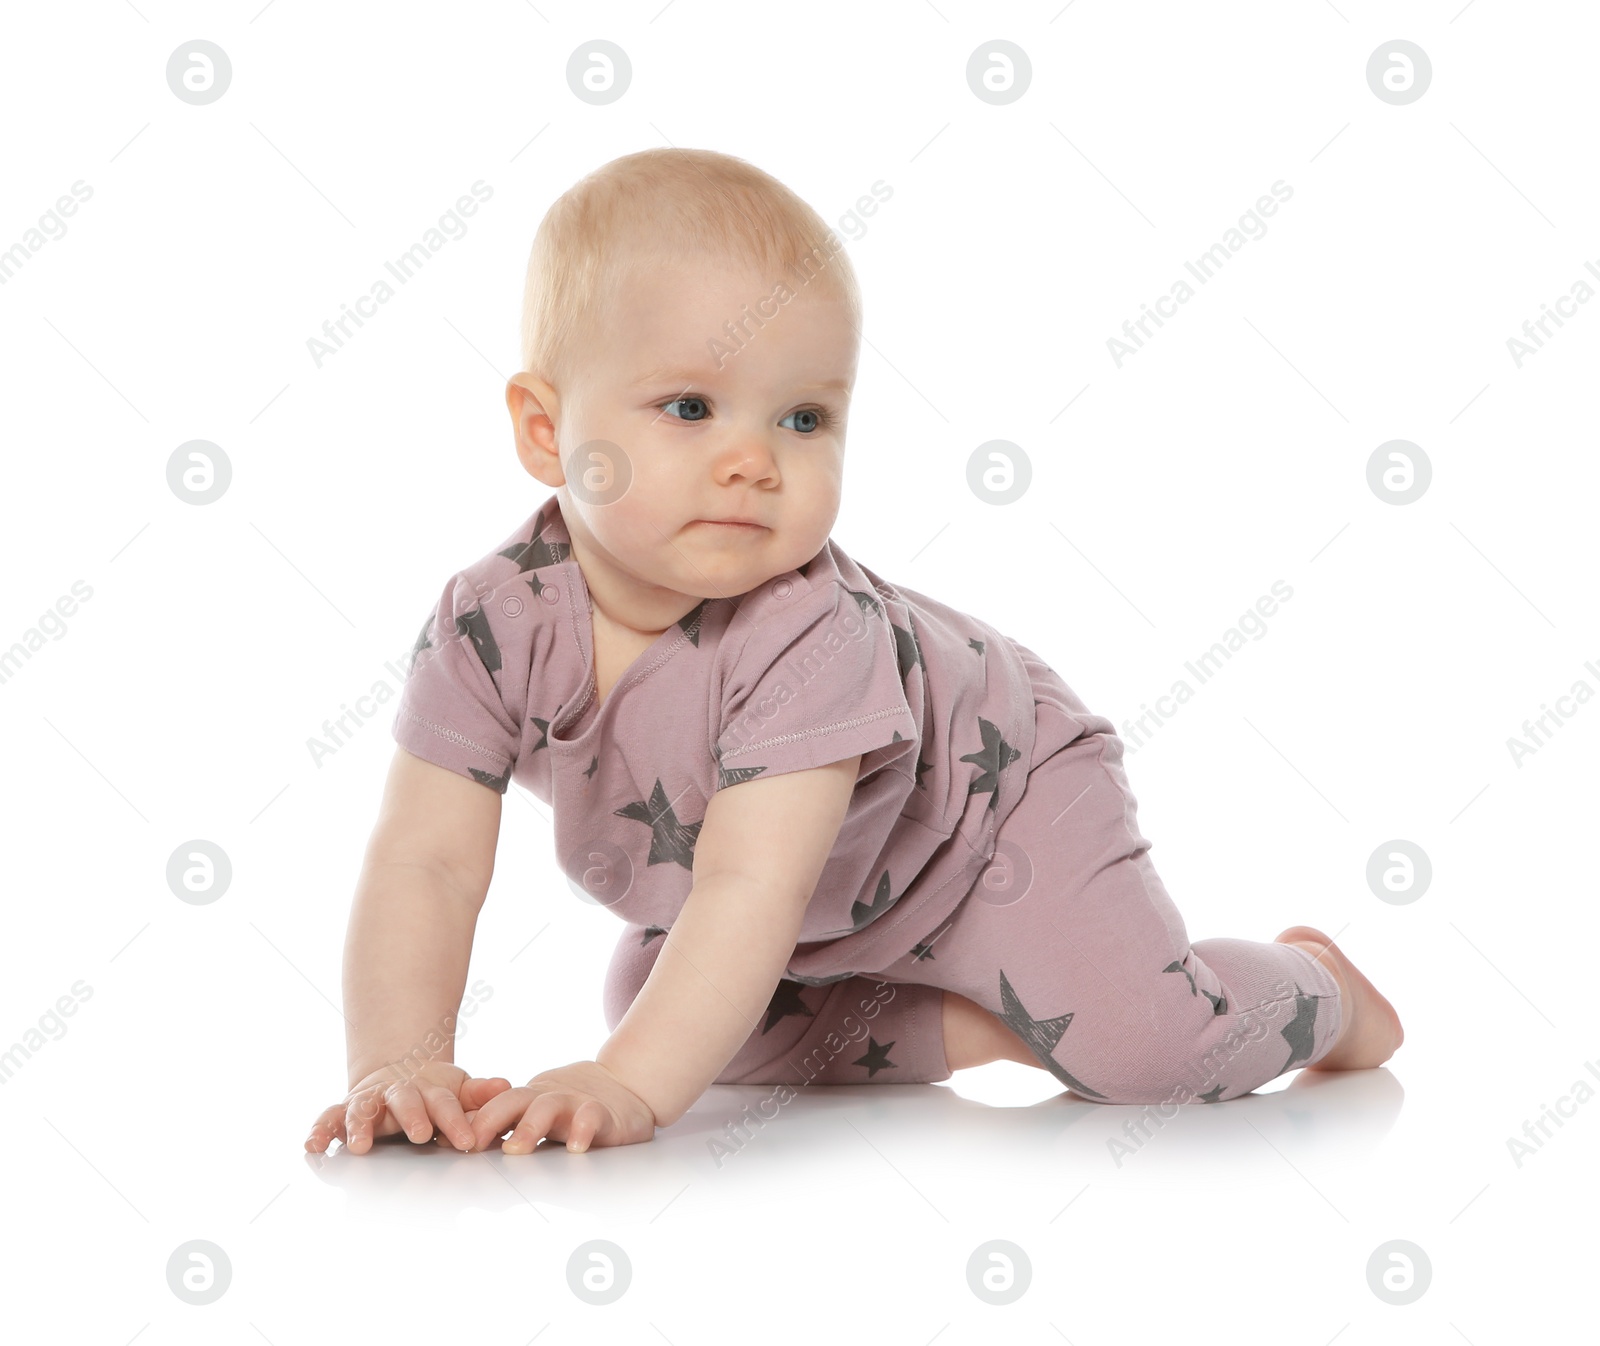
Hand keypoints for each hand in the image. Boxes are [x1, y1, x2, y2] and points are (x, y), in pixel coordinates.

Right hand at [305, 1060, 512, 1154]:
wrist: (396, 1074)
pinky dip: (319, 1130)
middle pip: (404, 1100)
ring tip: (360, 1146)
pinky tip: (312, 1146)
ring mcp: (368, 1100)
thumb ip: (478, 1093)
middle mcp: (396, 1093)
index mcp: (428, 1091)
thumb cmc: (432, 1093)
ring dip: (361, 1126)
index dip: (457, 1122)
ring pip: (362, 1108)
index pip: (445, 1104)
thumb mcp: (457, 1091)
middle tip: (420, 1135)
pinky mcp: (344, 1110)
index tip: (469, 1143)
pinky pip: (328, 1118)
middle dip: (412, 1117)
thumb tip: (505, 1086)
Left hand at [467, 1059, 656, 1153]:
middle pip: (514, 1100)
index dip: (472, 1121)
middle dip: (490, 1120)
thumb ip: (507, 1125)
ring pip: (548, 1107)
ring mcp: (575, 1102)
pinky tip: (576, 1146)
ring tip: (516, 1149)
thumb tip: (457, 1143)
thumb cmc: (573, 1106)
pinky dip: (582, 1129)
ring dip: (530, 1127)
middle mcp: (547, 1098)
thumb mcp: (538, 1113)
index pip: (495, 1105)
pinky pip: (591, 1116)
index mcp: (528, 1100)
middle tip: (472, 1144)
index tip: (449, 1142)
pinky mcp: (604, 1112)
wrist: (626, 1085)